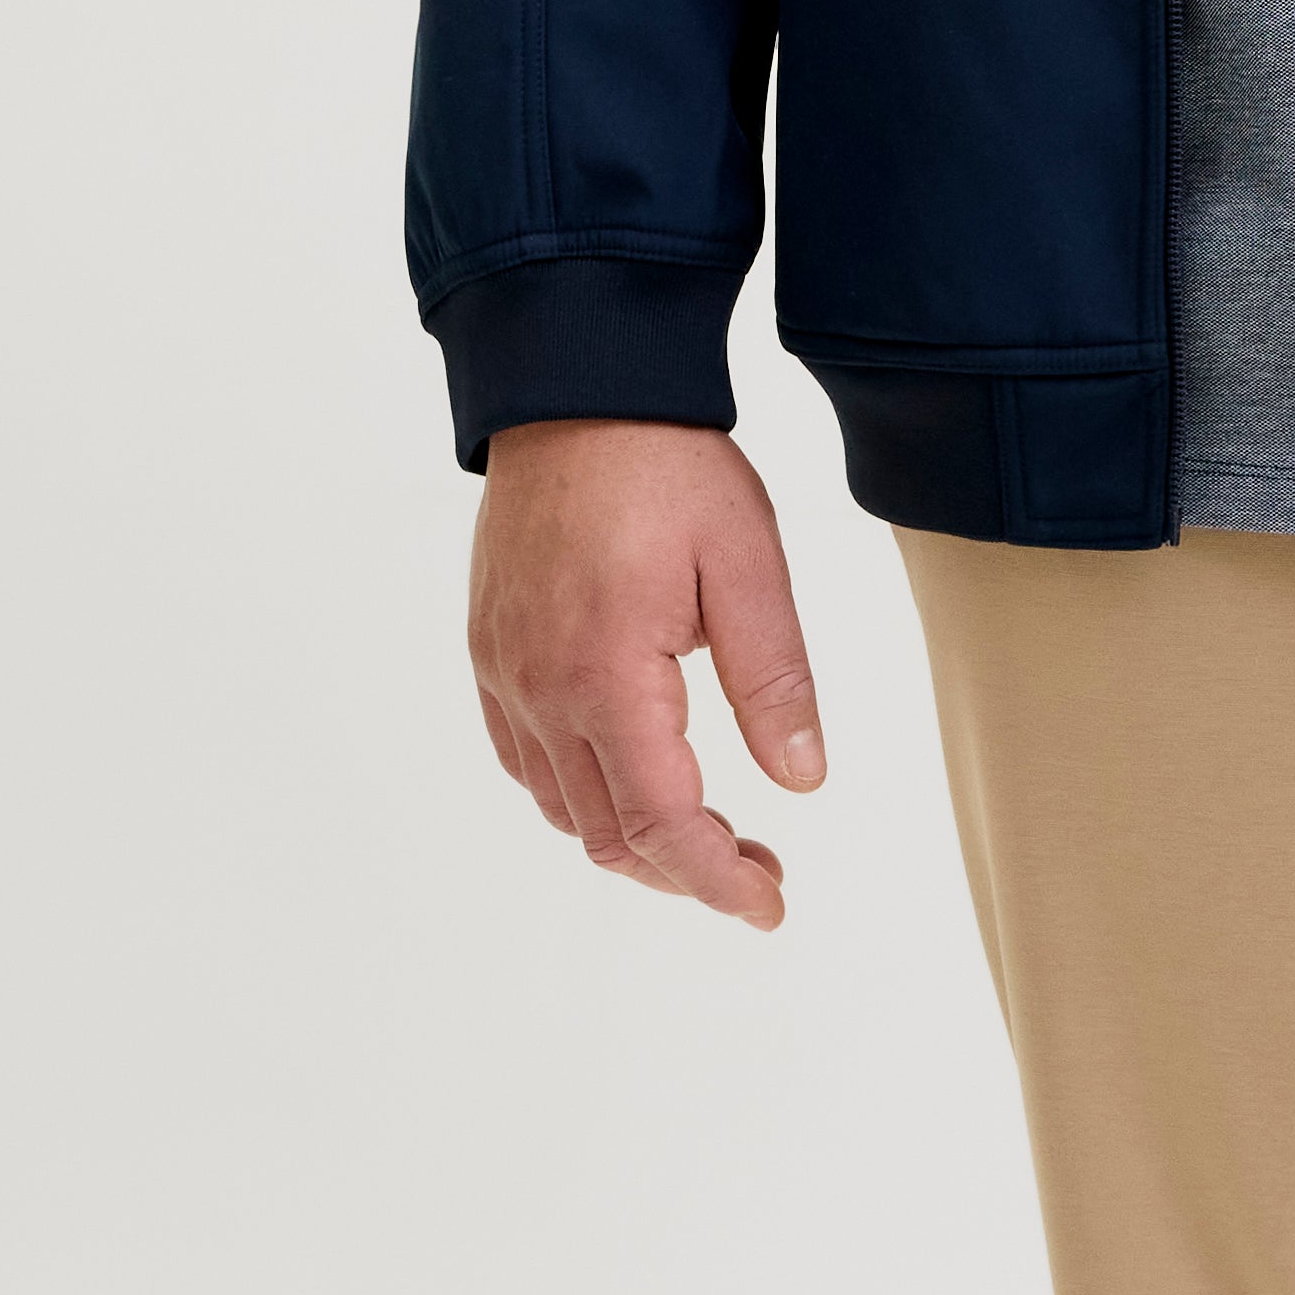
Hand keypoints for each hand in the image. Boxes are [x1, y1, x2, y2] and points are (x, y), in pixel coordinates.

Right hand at [466, 419, 824, 928]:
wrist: (575, 389)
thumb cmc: (666, 466)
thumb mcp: (748, 566)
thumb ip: (776, 681)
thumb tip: (803, 781)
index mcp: (606, 676)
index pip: (659, 824)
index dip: (717, 882)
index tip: (770, 905)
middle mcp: (539, 689)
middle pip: (606, 834)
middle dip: (687, 872)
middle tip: (761, 867)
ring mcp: (504, 672)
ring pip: (561, 808)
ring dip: (633, 840)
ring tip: (712, 831)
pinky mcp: (490, 650)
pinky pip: (524, 760)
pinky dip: (580, 796)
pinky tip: (634, 777)